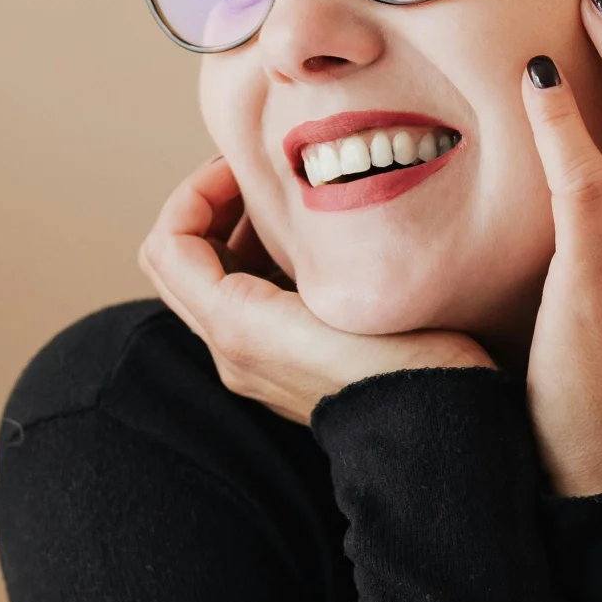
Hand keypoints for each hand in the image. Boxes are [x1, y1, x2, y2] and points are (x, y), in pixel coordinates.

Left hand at [140, 155, 491, 426]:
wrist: (433, 434)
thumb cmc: (402, 360)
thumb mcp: (341, 291)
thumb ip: (292, 244)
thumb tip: (268, 194)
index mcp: (234, 327)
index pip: (169, 243)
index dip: (195, 193)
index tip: (244, 167)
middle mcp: (229, 349)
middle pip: (177, 262)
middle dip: (207, 208)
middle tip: (256, 178)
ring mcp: (251, 361)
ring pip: (208, 281)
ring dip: (231, 233)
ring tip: (285, 205)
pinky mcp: (279, 365)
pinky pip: (241, 301)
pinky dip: (255, 262)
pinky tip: (306, 246)